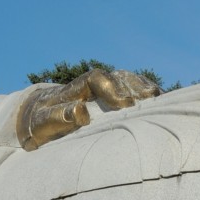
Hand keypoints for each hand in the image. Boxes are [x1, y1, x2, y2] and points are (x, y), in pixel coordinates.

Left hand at [17, 68, 160, 150]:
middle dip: (135, 87)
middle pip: (118, 76)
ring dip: (145, 88)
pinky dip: (146, 94)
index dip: (112, 88)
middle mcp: (93, 83)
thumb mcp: (44, 122)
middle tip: (149, 101)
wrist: (38, 117)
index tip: (124, 105)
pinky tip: (160, 103)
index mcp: (75, 87)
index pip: (96, 78)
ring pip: (128, 80)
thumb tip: (80, 111)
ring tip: (161, 99)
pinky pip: (132, 89)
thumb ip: (60, 117)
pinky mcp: (112, 97)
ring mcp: (104, 87)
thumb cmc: (40, 122)